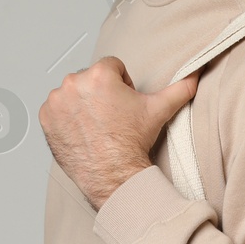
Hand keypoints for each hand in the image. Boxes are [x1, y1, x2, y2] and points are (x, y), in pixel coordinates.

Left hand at [40, 56, 198, 209]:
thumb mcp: (159, 110)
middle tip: (111, 118)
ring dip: (82, 104)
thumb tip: (198, 72)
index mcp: (100, 74)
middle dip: (100, 94)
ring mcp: (57, 101)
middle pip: (91, 78)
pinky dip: (65, 118)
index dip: (121, 85)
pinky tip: (82, 132)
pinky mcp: (46, 118)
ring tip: (96, 126)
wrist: (113, 175)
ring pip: (73, 93)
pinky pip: (56, 109)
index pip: (112, 67)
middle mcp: (74, 83)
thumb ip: (180, 87)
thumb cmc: (133, 143)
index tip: (123, 106)